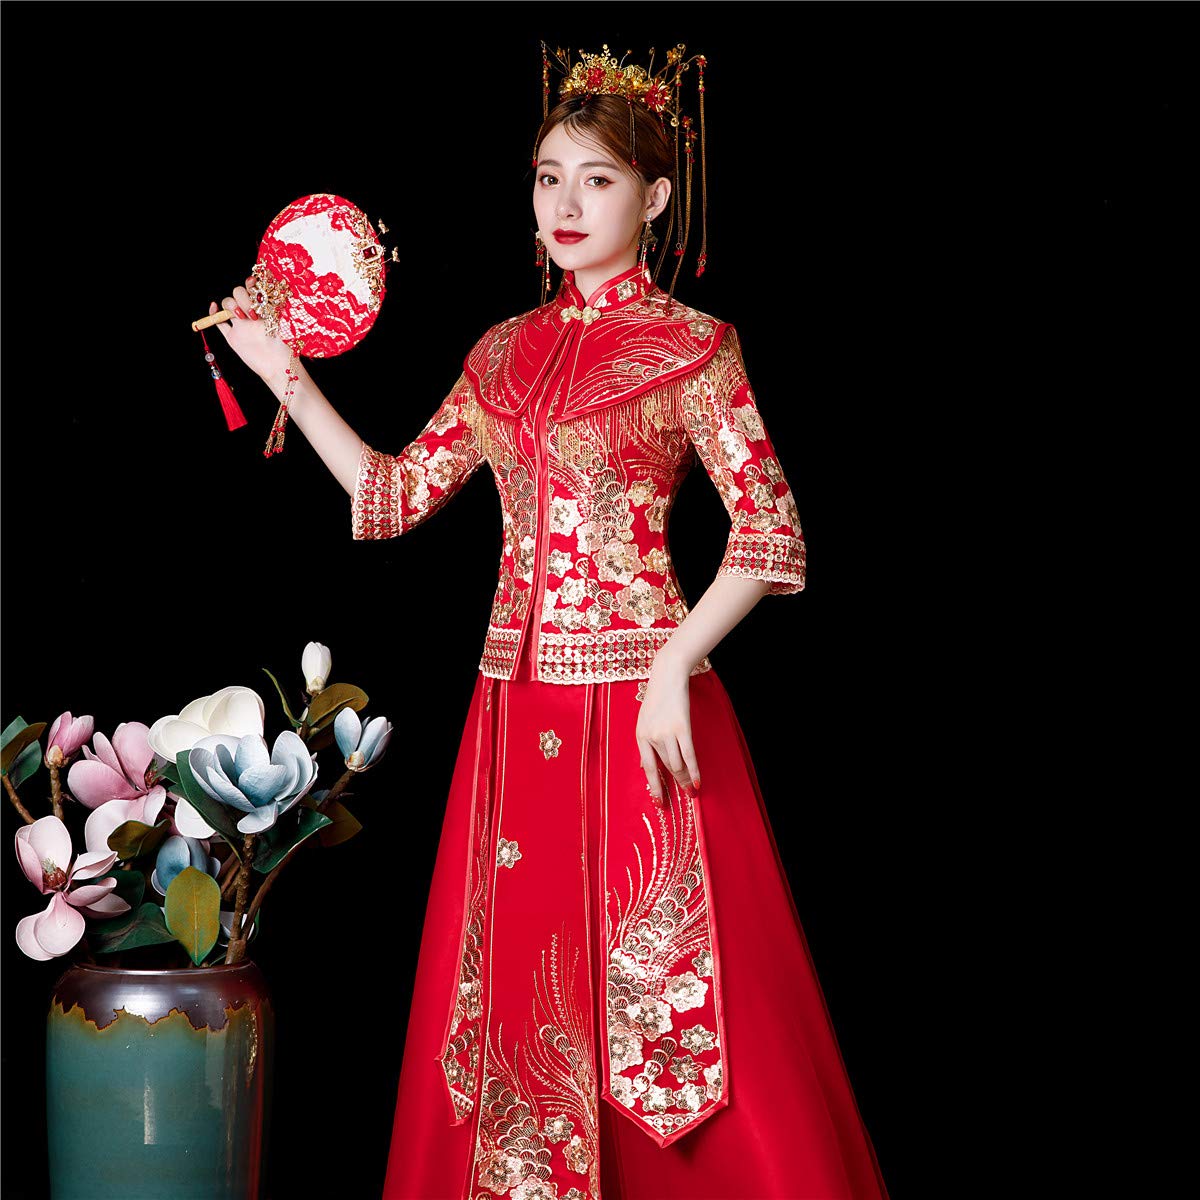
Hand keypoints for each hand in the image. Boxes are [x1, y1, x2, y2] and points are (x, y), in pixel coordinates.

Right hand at [208, 276, 293, 385]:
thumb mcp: (285, 325)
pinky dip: (213, 314)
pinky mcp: (233, 337)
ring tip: (241, 316)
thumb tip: (280, 291)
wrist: (278, 367)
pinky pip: (218, 322)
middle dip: (243, 298)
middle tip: (253, 313)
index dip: (250, 284)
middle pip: (238, 294)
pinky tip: (214, 307)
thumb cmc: (286, 347)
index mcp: (264, 309)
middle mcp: (251, 314)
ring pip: (227, 305)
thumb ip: (278, 309)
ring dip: (230, 305)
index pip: (253, 289)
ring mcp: (241, 325)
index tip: (253, 285)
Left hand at [636, 651, 701, 806]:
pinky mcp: (682, 728)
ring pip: (677, 764)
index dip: (655, 787)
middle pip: (666, 767)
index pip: (648, 768)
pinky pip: (689, 756)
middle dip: (676, 784)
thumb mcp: (644, 721)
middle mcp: (652, 737)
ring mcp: (667, 732)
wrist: (667, 677)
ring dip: (686, 779)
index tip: (659, 802)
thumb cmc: (657, 699)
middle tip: (684, 796)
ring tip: (692, 789)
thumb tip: (644, 767)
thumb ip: (645, 744)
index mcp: (640, 736)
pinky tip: (698, 782)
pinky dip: (694, 771)